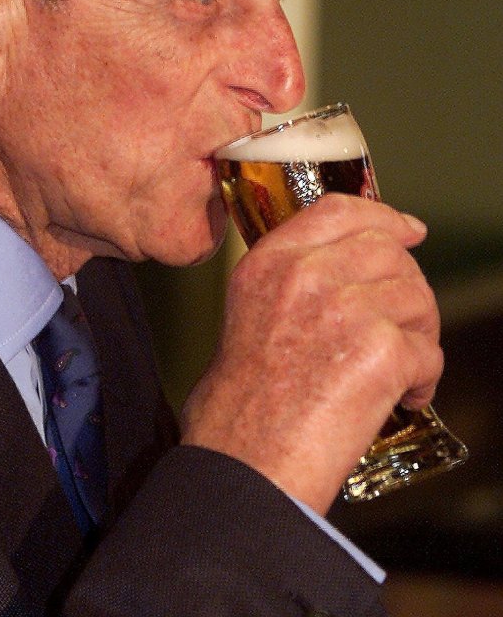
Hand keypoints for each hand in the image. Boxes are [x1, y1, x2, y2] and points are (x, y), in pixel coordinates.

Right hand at [180, 193, 441, 513]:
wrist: (243, 460)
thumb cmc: (241, 404)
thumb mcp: (249, 311)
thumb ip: (294, 278)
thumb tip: (353, 270)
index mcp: (270, 261)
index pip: (339, 211)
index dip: (384, 217)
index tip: (408, 230)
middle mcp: (306, 275)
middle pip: (389, 253)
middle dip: (409, 289)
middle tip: (406, 325)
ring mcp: (345, 309)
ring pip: (417, 299)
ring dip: (420, 336)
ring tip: (399, 371)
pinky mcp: (380, 351)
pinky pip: (428, 353)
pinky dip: (423, 380)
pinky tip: (401, 398)